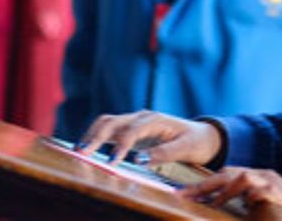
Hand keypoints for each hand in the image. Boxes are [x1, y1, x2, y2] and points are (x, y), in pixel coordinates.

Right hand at [76, 110, 221, 165]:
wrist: (203, 135)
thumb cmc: (195, 141)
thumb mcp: (185, 148)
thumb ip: (164, 153)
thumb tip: (139, 160)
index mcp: (154, 120)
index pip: (130, 132)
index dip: (119, 147)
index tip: (110, 164)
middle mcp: (141, 117)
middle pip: (112, 122)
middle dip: (95, 136)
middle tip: (81, 154)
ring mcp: (135, 122)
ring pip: (107, 123)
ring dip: (92, 135)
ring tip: (78, 151)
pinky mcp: (131, 130)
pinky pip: (109, 130)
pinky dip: (96, 136)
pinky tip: (86, 148)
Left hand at [180, 166, 281, 219]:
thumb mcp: (262, 212)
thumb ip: (245, 208)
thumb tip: (218, 209)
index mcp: (258, 179)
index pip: (228, 175)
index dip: (206, 184)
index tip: (185, 193)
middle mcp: (263, 176)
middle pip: (229, 172)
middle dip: (203, 185)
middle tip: (182, 195)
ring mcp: (271, 182)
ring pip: (240, 176)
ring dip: (220, 189)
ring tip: (204, 201)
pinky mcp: (277, 193)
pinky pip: (256, 189)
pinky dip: (243, 196)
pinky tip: (237, 206)